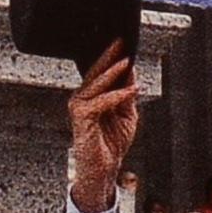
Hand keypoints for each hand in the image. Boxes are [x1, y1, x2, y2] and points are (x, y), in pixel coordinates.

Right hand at [67, 42, 137, 212]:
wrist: (105, 170)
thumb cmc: (112, 144)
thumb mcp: (127, 115)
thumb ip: (127, 95)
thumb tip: (132, 73)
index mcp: (91, 96)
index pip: (101, 72)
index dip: (112, 58)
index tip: (125, 44)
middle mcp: (82, 98)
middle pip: (95, 72)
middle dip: (109, 56)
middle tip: (121, 42)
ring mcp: (79, 107)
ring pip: (96, 84)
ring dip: (113, 72)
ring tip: (127, 62)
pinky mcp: (81, 118)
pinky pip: (101, 102)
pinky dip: (117, 96)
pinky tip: (130, 91)